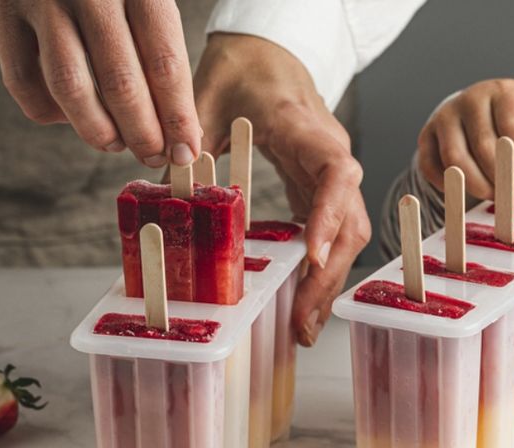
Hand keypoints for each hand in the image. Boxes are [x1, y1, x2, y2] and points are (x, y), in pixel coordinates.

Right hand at [0, 0, 200, 167]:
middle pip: (120, 81)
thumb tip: (183, 137)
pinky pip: (23, 82)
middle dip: (142, 132)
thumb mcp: (149, 6)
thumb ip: (164, 62)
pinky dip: (50, 112)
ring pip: (69, 87)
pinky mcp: (4, 16)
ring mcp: (41, 2)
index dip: (177, 116)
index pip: (165, 63)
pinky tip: (71, 116)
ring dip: (98, 130)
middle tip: (152, 156)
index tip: (186, 151)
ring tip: (116, 144)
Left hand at [194, 34, 368, 346]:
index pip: (336, 174)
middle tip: (302, 322)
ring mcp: (330, 178)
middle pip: (349, 222)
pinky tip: (300, 302)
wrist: (267, 55)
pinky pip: (330, 235)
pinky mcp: (320, 192)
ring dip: (327, 282)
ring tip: (304, 327)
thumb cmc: (242, 70)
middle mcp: (331, 158)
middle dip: (328, 275)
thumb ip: (187, 135)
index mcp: (306, 130)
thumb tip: (165, 181)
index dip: (327, 217)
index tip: (310, 257)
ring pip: (346, 235)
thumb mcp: (205, 95)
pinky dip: (318, 271)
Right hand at [418, 79, 513, 201]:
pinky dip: (448, 186)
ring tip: (500, 200)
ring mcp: (445, 116)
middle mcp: (470, 99)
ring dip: (480, 187)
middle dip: (506, 179)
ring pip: (456, 160)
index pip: (512, 126)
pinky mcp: (426, 135)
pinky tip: (467, 193)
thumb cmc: (513, 121)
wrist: (480, 108)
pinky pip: (431, 167)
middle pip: (484, 147)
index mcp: (502, 92)